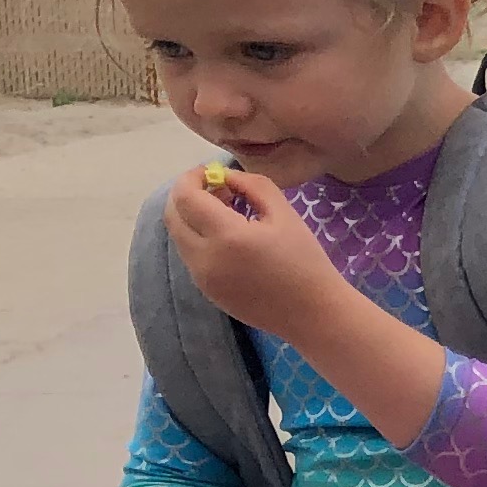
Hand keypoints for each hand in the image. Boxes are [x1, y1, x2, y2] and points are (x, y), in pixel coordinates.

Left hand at [163, 164, 346, 340]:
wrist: (314, 314)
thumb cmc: (306, 261)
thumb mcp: (286, 214)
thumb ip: (254, 186)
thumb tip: (226, 176)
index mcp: (227, 235)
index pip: (186, 197)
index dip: (191, 178)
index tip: (210, 172)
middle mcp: (205, 258)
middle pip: (173, 216)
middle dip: (187, 195)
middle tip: (216, 189)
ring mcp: (202, 278)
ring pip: (180, 237)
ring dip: (193, 218)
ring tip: (226, 213)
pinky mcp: (207, 292)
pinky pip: (192, 257)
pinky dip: (200, 239)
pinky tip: (230, 240)